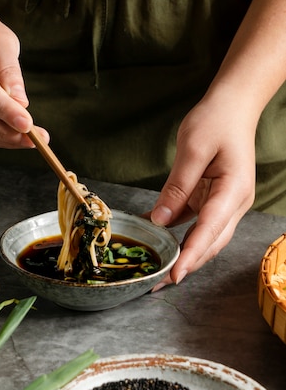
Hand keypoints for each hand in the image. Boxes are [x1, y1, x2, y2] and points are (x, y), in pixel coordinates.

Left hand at [144, 94, 256, 287]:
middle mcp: (233, 203)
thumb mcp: (192, 148)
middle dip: (186, 264)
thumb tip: (160, 220)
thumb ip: (177, 186)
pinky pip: (194, 223)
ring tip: (156, 272)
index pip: (210, 229)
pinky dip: (176, 234)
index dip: (191, 254)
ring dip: (181, 254)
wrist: (233, 106)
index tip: (175, 275)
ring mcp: (224, 203)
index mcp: (233, 190)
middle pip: (210, 242)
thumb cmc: (216, 120)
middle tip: (157, 283)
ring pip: (203, 237)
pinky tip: (155, 241)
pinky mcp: (213, 199)